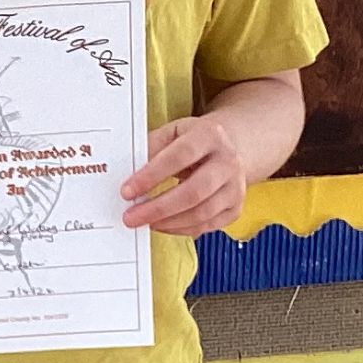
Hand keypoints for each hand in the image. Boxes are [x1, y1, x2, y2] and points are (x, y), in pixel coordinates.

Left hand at [120, 114, 246, 234]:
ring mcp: (235, 187)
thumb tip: (127, 173)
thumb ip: (151, 148)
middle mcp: (228, 162)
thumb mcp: (173, 133)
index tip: (128, 190)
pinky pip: (207, 225)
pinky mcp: (235, 207)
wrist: (227, 149)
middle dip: (159, 208)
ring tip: (145, 221)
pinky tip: (163, 225)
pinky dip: (181, 229)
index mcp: (211, 135)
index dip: (152, 175)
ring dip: (168, 222)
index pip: (181, 156)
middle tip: (131, 216)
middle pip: (194, 191)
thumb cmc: (194, 142)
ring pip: (202, 213)